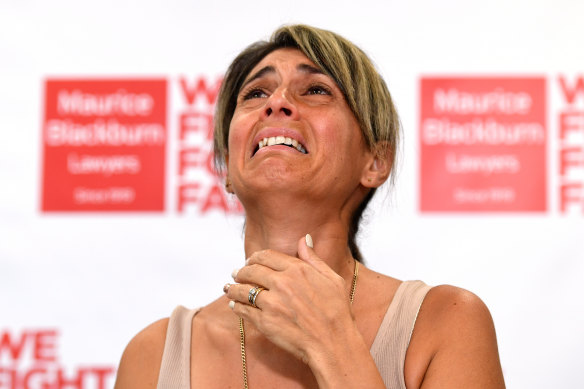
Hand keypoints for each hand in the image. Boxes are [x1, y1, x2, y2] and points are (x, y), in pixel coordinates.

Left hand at [225, 234, 356, 365]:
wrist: (333, 343)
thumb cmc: (337, 312)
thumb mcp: (333, 279)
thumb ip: (314, 258)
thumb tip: (304, 238)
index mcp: (298, 270)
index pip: (267, 256)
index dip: (255, 258)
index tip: (250, 261)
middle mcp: (282, 283)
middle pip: (251, 270)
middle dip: (241, 271)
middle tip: (236, 273)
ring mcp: (272, 302)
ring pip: (243, 289)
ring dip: (233, 288)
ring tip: (229, 288)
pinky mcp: (264, 322)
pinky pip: (243, 310)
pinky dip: (236, 306)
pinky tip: (233, 305)